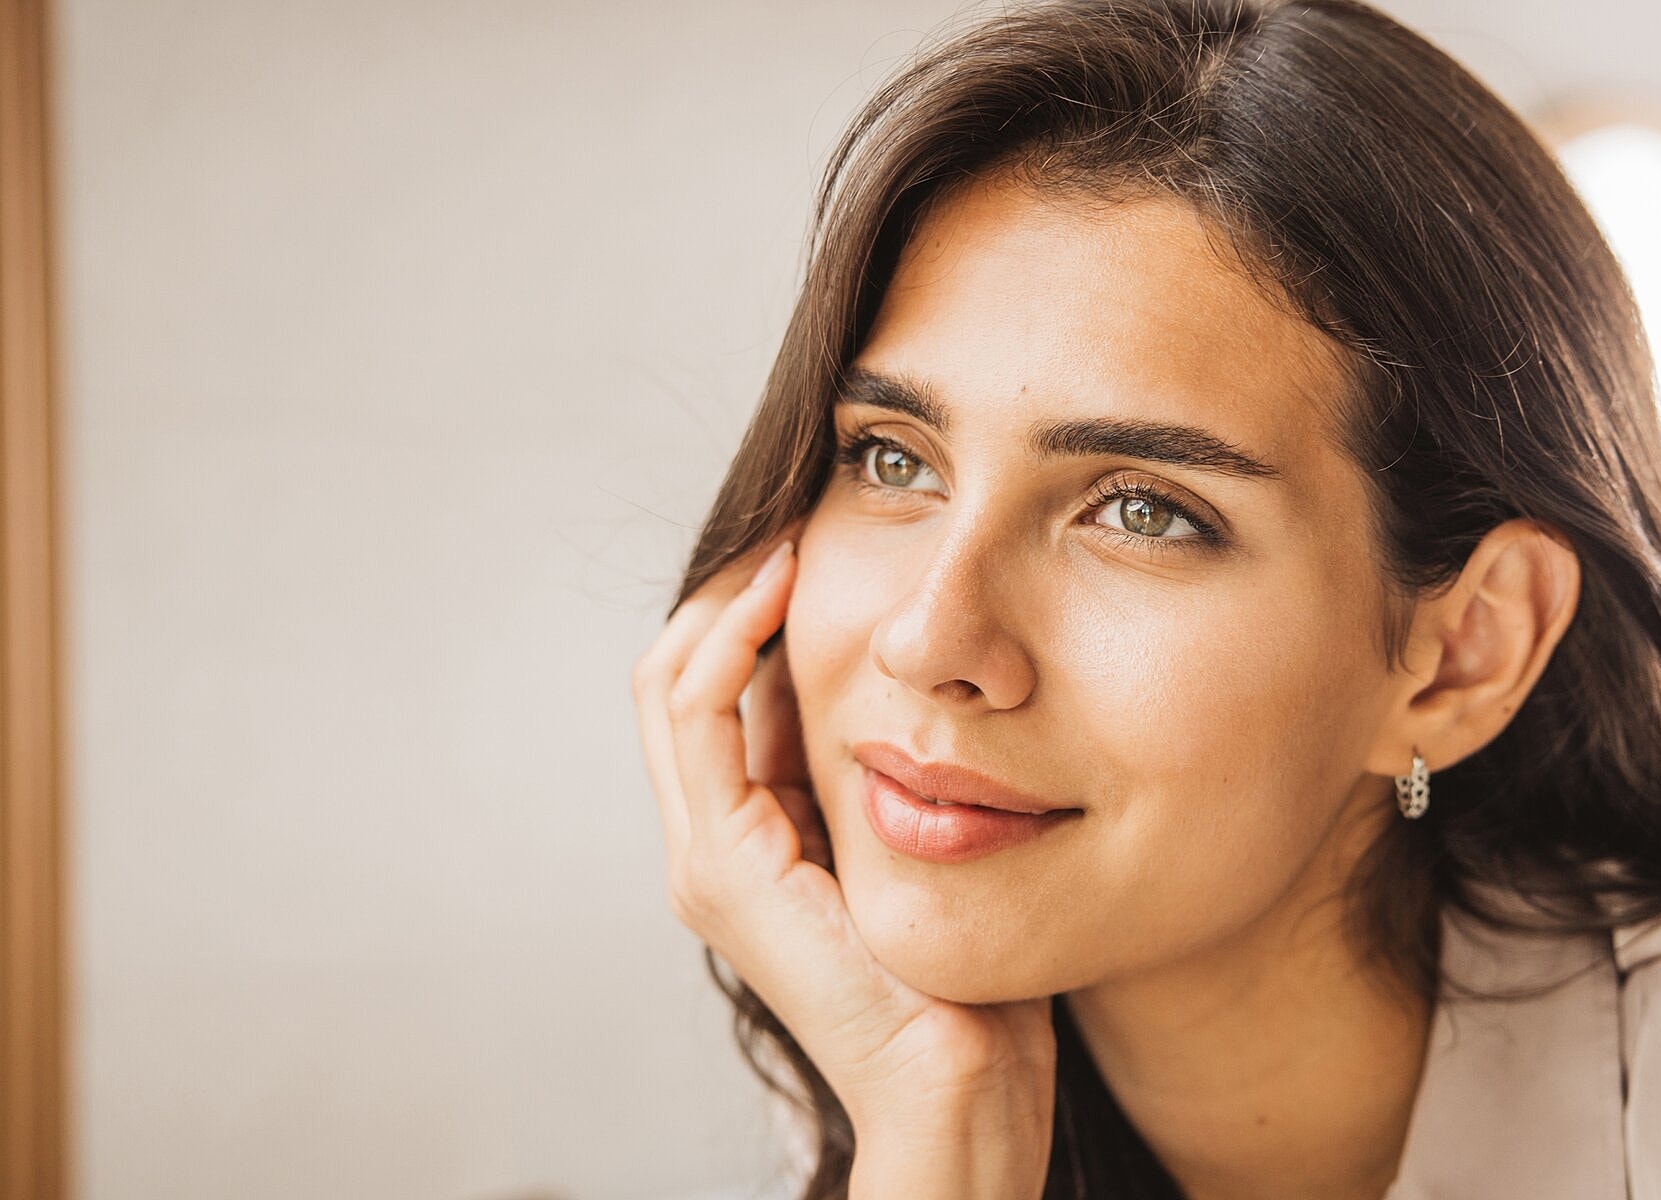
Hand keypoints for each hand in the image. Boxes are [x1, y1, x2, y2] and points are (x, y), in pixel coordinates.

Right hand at [630, 529, 1055, 1192]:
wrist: (963, 1081)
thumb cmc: (969, 970)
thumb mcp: (931, 835)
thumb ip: (902, 768)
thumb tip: (934, 674)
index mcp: (754, 836)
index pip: (720, 690)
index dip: (755, 606)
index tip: (819, 536)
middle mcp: (715, 844)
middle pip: (681, 674)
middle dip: (733, 586)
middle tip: (797, 515)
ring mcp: (709, 858)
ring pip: (674, 682)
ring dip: (726, 596)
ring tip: (790, 532)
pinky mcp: (723, 869)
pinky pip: (698, 718)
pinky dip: (729, 640)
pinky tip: (783, 587)